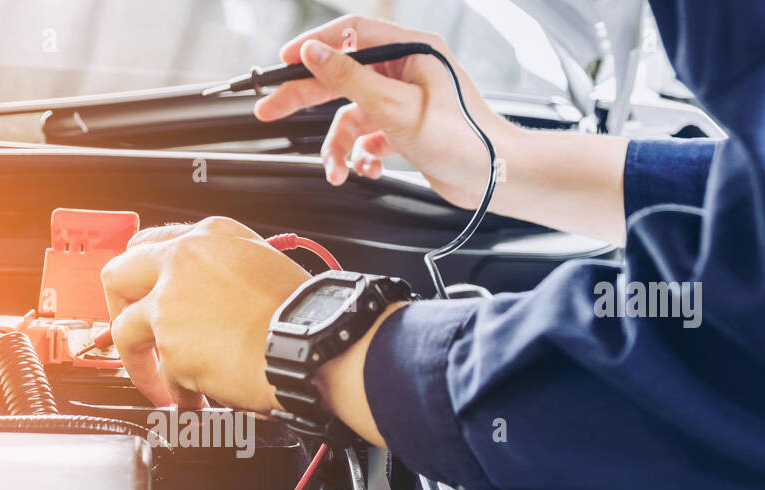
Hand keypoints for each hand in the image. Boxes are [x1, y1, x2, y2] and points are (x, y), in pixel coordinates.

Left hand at [100, 217, 309, 410]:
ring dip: (140, 365)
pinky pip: (162, 376)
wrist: (312, 344)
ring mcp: (170, 305)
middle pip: (117, 277)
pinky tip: (198, 401)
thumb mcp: (264, 264)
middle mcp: (181, 263)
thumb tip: (207, 289)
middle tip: (131, 335)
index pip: (149, 243)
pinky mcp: (171, 348)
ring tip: (160, 386)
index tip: (138, 295)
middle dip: (115, 310)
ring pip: (124, 333)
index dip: (139, 276)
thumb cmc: (302, 313)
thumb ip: (224, 267)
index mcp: (208, 238)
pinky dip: (179, 393)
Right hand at [254, 15, 513, 208]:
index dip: (315, 46)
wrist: (494, 180)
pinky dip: (362, 156)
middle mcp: (407, 71)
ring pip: (351, 116)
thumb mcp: (396, 107)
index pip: (352, 34)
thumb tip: (314, 52)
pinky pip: (367, 137)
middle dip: (307, 98)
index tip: (284, 62)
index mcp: (412, 50)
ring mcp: (404, 101)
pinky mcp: (404, 129)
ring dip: (340, 145)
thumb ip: (350, 77)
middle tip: (271, 110)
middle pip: (342, 76)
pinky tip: (369, 169)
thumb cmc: (462, 140)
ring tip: (337, 169)